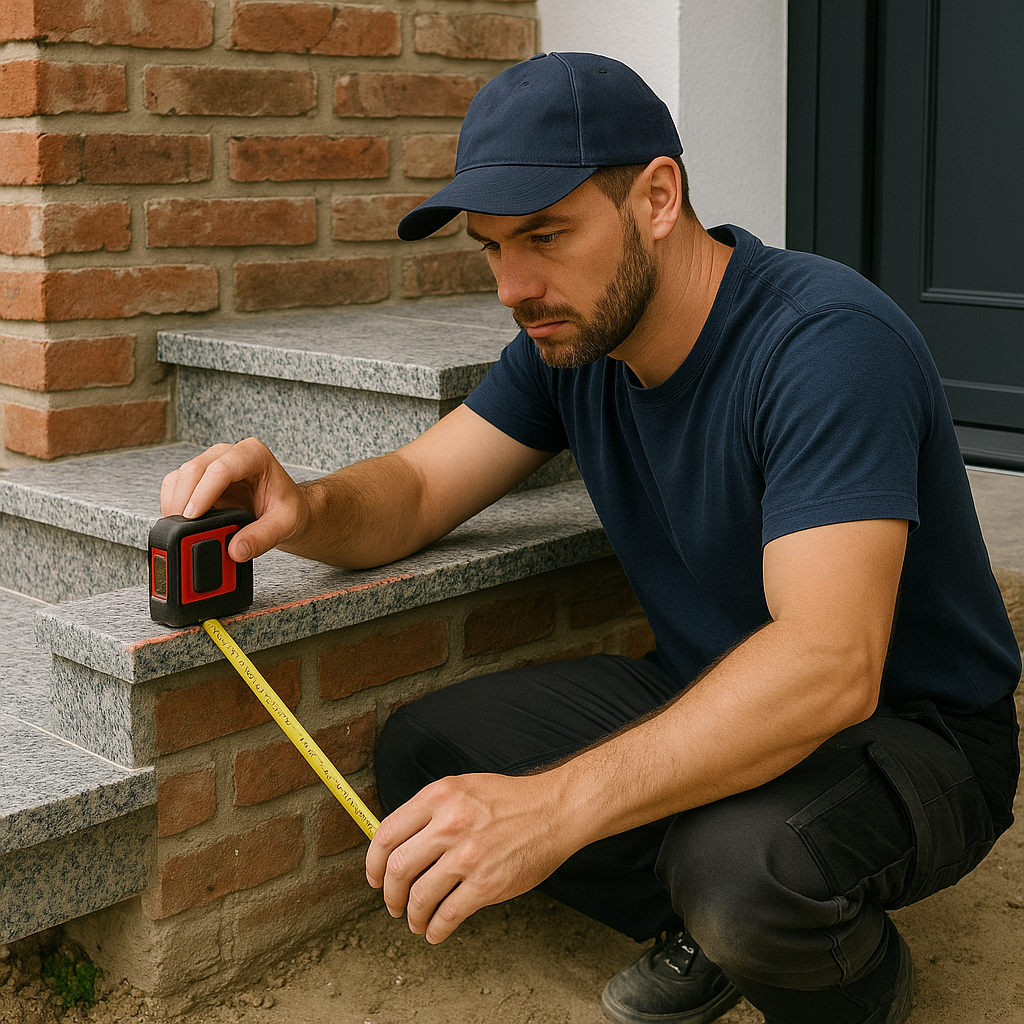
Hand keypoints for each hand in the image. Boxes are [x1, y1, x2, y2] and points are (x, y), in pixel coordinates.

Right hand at [160, 437, 309, 561]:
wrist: (285, 508)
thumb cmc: (287, 507)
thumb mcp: (285, 523)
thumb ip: (263, 537)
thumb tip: (236, 550)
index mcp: (253, 454)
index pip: (221, 468)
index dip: (203, 492)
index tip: (194, 516)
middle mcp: (228, 454)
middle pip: (194, 469)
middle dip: (184, 500)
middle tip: (184, 530)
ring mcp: (210, 464)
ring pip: (180, 476)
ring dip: (175, 503)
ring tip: (182, 529)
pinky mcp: (198, 479)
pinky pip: (175, 487)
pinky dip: (173, 505)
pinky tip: (181, 523)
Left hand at [365, 772, 573, 943]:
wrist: (553, 811)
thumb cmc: (509, 800)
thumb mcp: (462, 789)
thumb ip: (431, 811)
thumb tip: (397, 843)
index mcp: (438, 797)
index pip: (387, 834)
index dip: (373, 863)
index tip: (374, 878)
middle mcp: (449, 824)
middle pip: (398, 869)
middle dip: (390, 895)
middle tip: (393, 905)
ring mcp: (468, 855)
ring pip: (420, 896)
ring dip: (412, 916)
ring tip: (416, 921)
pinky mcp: (486, 883)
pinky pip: (448, 915)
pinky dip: (436, 929)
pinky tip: (436, 931)